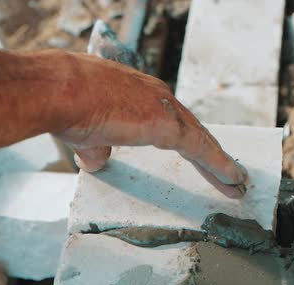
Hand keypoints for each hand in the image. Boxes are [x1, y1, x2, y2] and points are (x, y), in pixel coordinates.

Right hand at [54, 53, 248, 198]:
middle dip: (210, 155)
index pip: (173, 124)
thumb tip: (98, 160)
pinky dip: (219, 165)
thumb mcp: (86, 132)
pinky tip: (233, 180)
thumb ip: (98, 147)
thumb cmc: (65, 106)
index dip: (190, 144)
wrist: (57, 91)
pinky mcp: (166, 125)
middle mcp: (157, 98)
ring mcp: (164, 109)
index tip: (201, 162)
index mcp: (140, 97)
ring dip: (219, 164)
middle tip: (227, 175)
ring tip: (235, 184)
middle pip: (193, 131)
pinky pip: (201, 149)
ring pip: (201, 140)